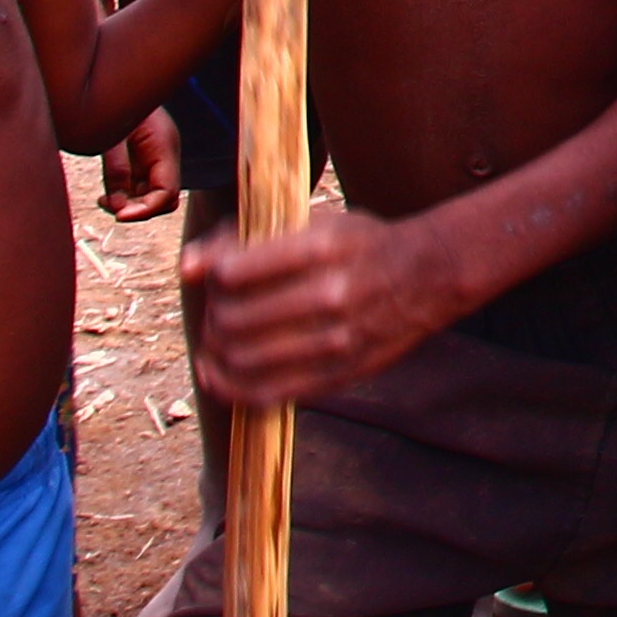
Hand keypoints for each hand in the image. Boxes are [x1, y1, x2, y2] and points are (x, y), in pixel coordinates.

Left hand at [99, 111, 184, 222]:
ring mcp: (154, 159)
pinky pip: (139, 188)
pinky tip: (105, 197)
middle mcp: (164, 156)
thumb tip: (117, 202)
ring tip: (105, 201)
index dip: (146, 210)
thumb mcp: (111, 135)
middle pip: (164, 199)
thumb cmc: (114, 100)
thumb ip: (116, 167)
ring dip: (130, 205)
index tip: (120, 216)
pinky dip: (124, 197)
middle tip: (112, 208)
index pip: (167, 192)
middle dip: (140, 209)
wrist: (115, 78)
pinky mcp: (142, 160)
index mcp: (163, 147)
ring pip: (151, 196)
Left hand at [183, 205, 470, 406]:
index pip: (231, 272)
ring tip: (219, 342)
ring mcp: (336, 340)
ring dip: (216, 352)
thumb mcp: (314, 224)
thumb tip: (186, 268)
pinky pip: (268, 392)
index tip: (219, 274)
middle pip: (231, 319)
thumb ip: (247, 240)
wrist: (430, 275)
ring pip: (241, 359)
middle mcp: (328, 295)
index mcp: (320, 248)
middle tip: (217, 310)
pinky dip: (233, 388)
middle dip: (212, 315)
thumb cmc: (362, 244)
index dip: (212, 276)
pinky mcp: (340, 374)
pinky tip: (223, 375)